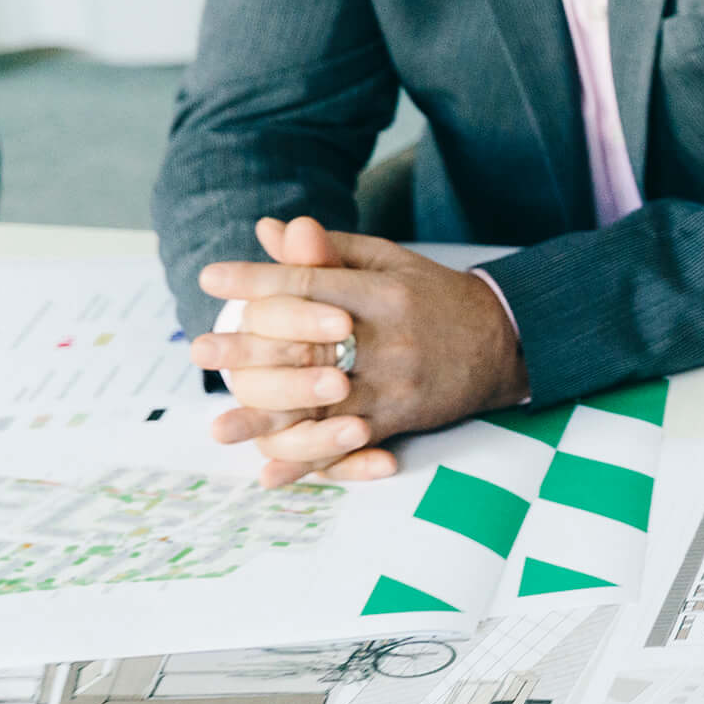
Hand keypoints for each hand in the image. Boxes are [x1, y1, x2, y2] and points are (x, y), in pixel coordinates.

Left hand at [196, 215, 529, 486]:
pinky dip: (308, 461)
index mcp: (382, 292)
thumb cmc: (434, 296)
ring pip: (321, 403)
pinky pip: (348, 443)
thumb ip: (329, 249)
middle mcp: (387, 338)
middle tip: (199, 351)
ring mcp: (394, 383)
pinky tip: (270, 472)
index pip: (310, 284)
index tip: (211, 279)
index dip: (258, 280)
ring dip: (265, 419)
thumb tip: (272, 230)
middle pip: (308, 345)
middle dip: (248, 350)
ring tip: (218, 427)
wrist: (505, 342)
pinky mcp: (401, 418)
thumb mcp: (390, 261)